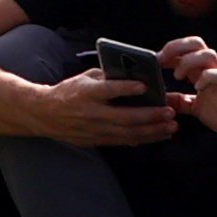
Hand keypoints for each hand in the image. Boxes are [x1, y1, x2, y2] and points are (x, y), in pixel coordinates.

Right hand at [42, 66, 181, 148]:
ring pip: (128, 133)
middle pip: (124, 117)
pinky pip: (124, 141)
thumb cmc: (68, 92)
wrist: (46, 114)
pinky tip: (157, 136)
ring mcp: (95, 130)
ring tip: (171, 127)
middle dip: (150, 116)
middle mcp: (92, 113)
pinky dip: (143, 139)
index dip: (126, 88)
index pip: (108, 90)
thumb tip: (131, 75)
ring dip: (152, 131)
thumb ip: (105, 77)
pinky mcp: (98, 140)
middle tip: (169, 112)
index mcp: (87, 93)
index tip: (144, 86)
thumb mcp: (83, 78)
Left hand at [161, 33, 216, 143]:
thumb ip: (179, 100)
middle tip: (162, 60)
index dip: (169, 50)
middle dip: (176, 46)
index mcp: (202, 70)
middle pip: (196, 42)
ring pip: (208, 53)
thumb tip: (161, 99)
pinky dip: (206, 77)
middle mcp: (211, 68)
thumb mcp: (194, 107)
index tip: (154, 61)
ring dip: (189, 61)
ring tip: (178, 76)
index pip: (185, 49)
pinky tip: (198, 88)